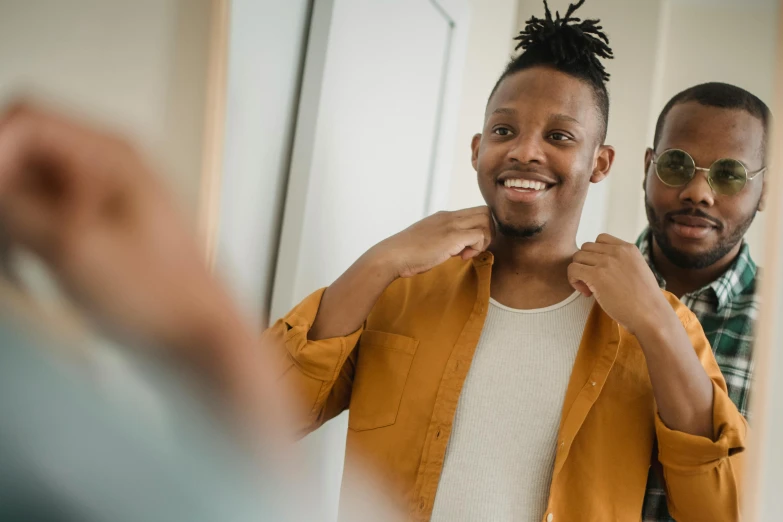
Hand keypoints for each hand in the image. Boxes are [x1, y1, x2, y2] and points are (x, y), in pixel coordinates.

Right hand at [0, 103, 240, 352]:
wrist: (199, 340)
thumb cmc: (160, 296)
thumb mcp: (74, 246)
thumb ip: (14, 206)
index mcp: (111, 156)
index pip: (27, 122)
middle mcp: (107, 169)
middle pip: (21, 157)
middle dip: (0, 197)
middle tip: (6, 249)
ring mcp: (102, 202)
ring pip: (25, 194)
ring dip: (8, 226)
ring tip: (13, 268)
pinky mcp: (96, 234)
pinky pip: (41, 223)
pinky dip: (21, 244)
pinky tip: (23, 276)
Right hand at [373, 206, 493, 278]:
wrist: (392, 256)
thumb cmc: (407, 254)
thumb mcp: (429, 241)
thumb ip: (444, 241)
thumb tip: (458, 250)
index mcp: (444, 217)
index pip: (474, 212)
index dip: (478, 229)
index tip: (467, 246)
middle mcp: (449, 217)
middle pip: (485, 211)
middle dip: (487, 232)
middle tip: (473, 249)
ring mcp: (451, 225)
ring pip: (486, 220)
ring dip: (483, 240)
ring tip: (467, 253)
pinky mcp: (452, 236)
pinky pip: (479, 235)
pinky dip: (477, 248)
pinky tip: (462, 257)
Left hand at [568, 233, 668, 334]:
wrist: (651, 314)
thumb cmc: (645, 300)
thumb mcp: (638, 270)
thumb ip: (621, 262)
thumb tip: (599, 265)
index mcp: (629, 248)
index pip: (600, 239)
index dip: (595, 254)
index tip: (601, 271)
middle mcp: (617, 251)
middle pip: (586, 248)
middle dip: (586, 263)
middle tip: (593, 283)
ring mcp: (606, 262)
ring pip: (577, 257)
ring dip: (579, 272)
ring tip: (590, 289)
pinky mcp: (596, 275)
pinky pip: (572, 269)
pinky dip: (574, 280)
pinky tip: (587, 293)